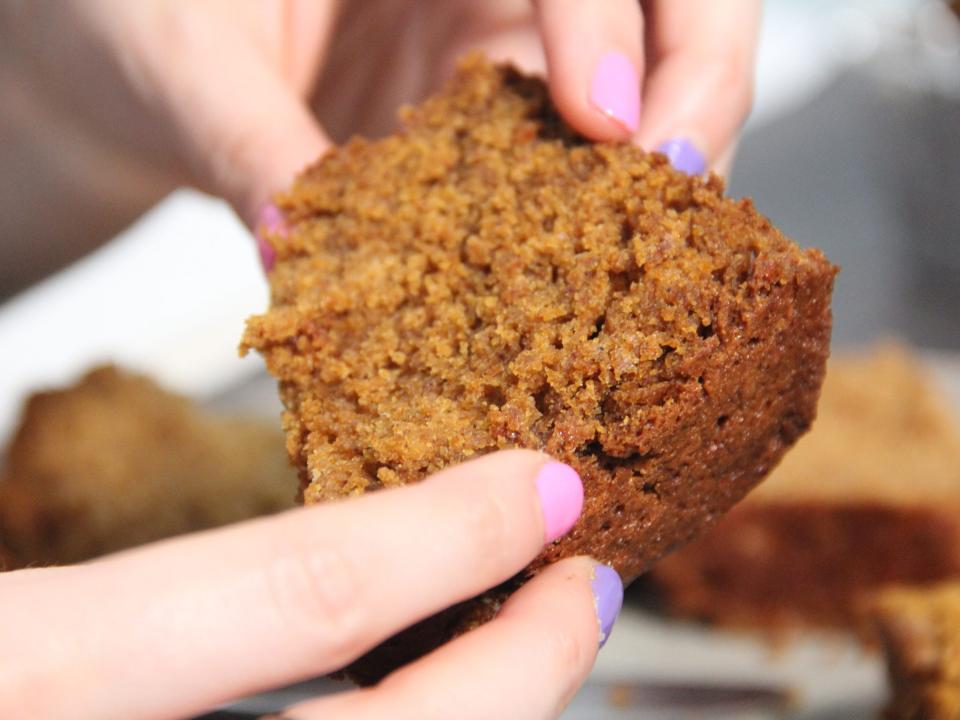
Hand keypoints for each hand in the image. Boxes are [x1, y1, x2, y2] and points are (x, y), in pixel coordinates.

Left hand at [0, 0, 759, 280]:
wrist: (129, 56)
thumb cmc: (137, 16)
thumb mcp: (182, 59)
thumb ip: (246, 140)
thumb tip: (305, 250)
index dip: (610, 24)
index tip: (608, 130)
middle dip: (699, 82)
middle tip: (682, 186)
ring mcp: (499, 50)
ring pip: (647, 84)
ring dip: (669, 167)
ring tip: (657, 257)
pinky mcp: (490, 126)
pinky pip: (574, 164)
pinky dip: (599, 221)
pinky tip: (587, 280)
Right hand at [0, 450, 622, 719]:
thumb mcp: (23, 597)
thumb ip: (89, 544)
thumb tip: (270, 426)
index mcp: (33, 679)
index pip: (295, 603)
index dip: (442, 538)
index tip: (546, 484)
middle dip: (518, 677)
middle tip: (588, 589)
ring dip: (482, 715)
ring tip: (539, 638)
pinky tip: (426, 684)